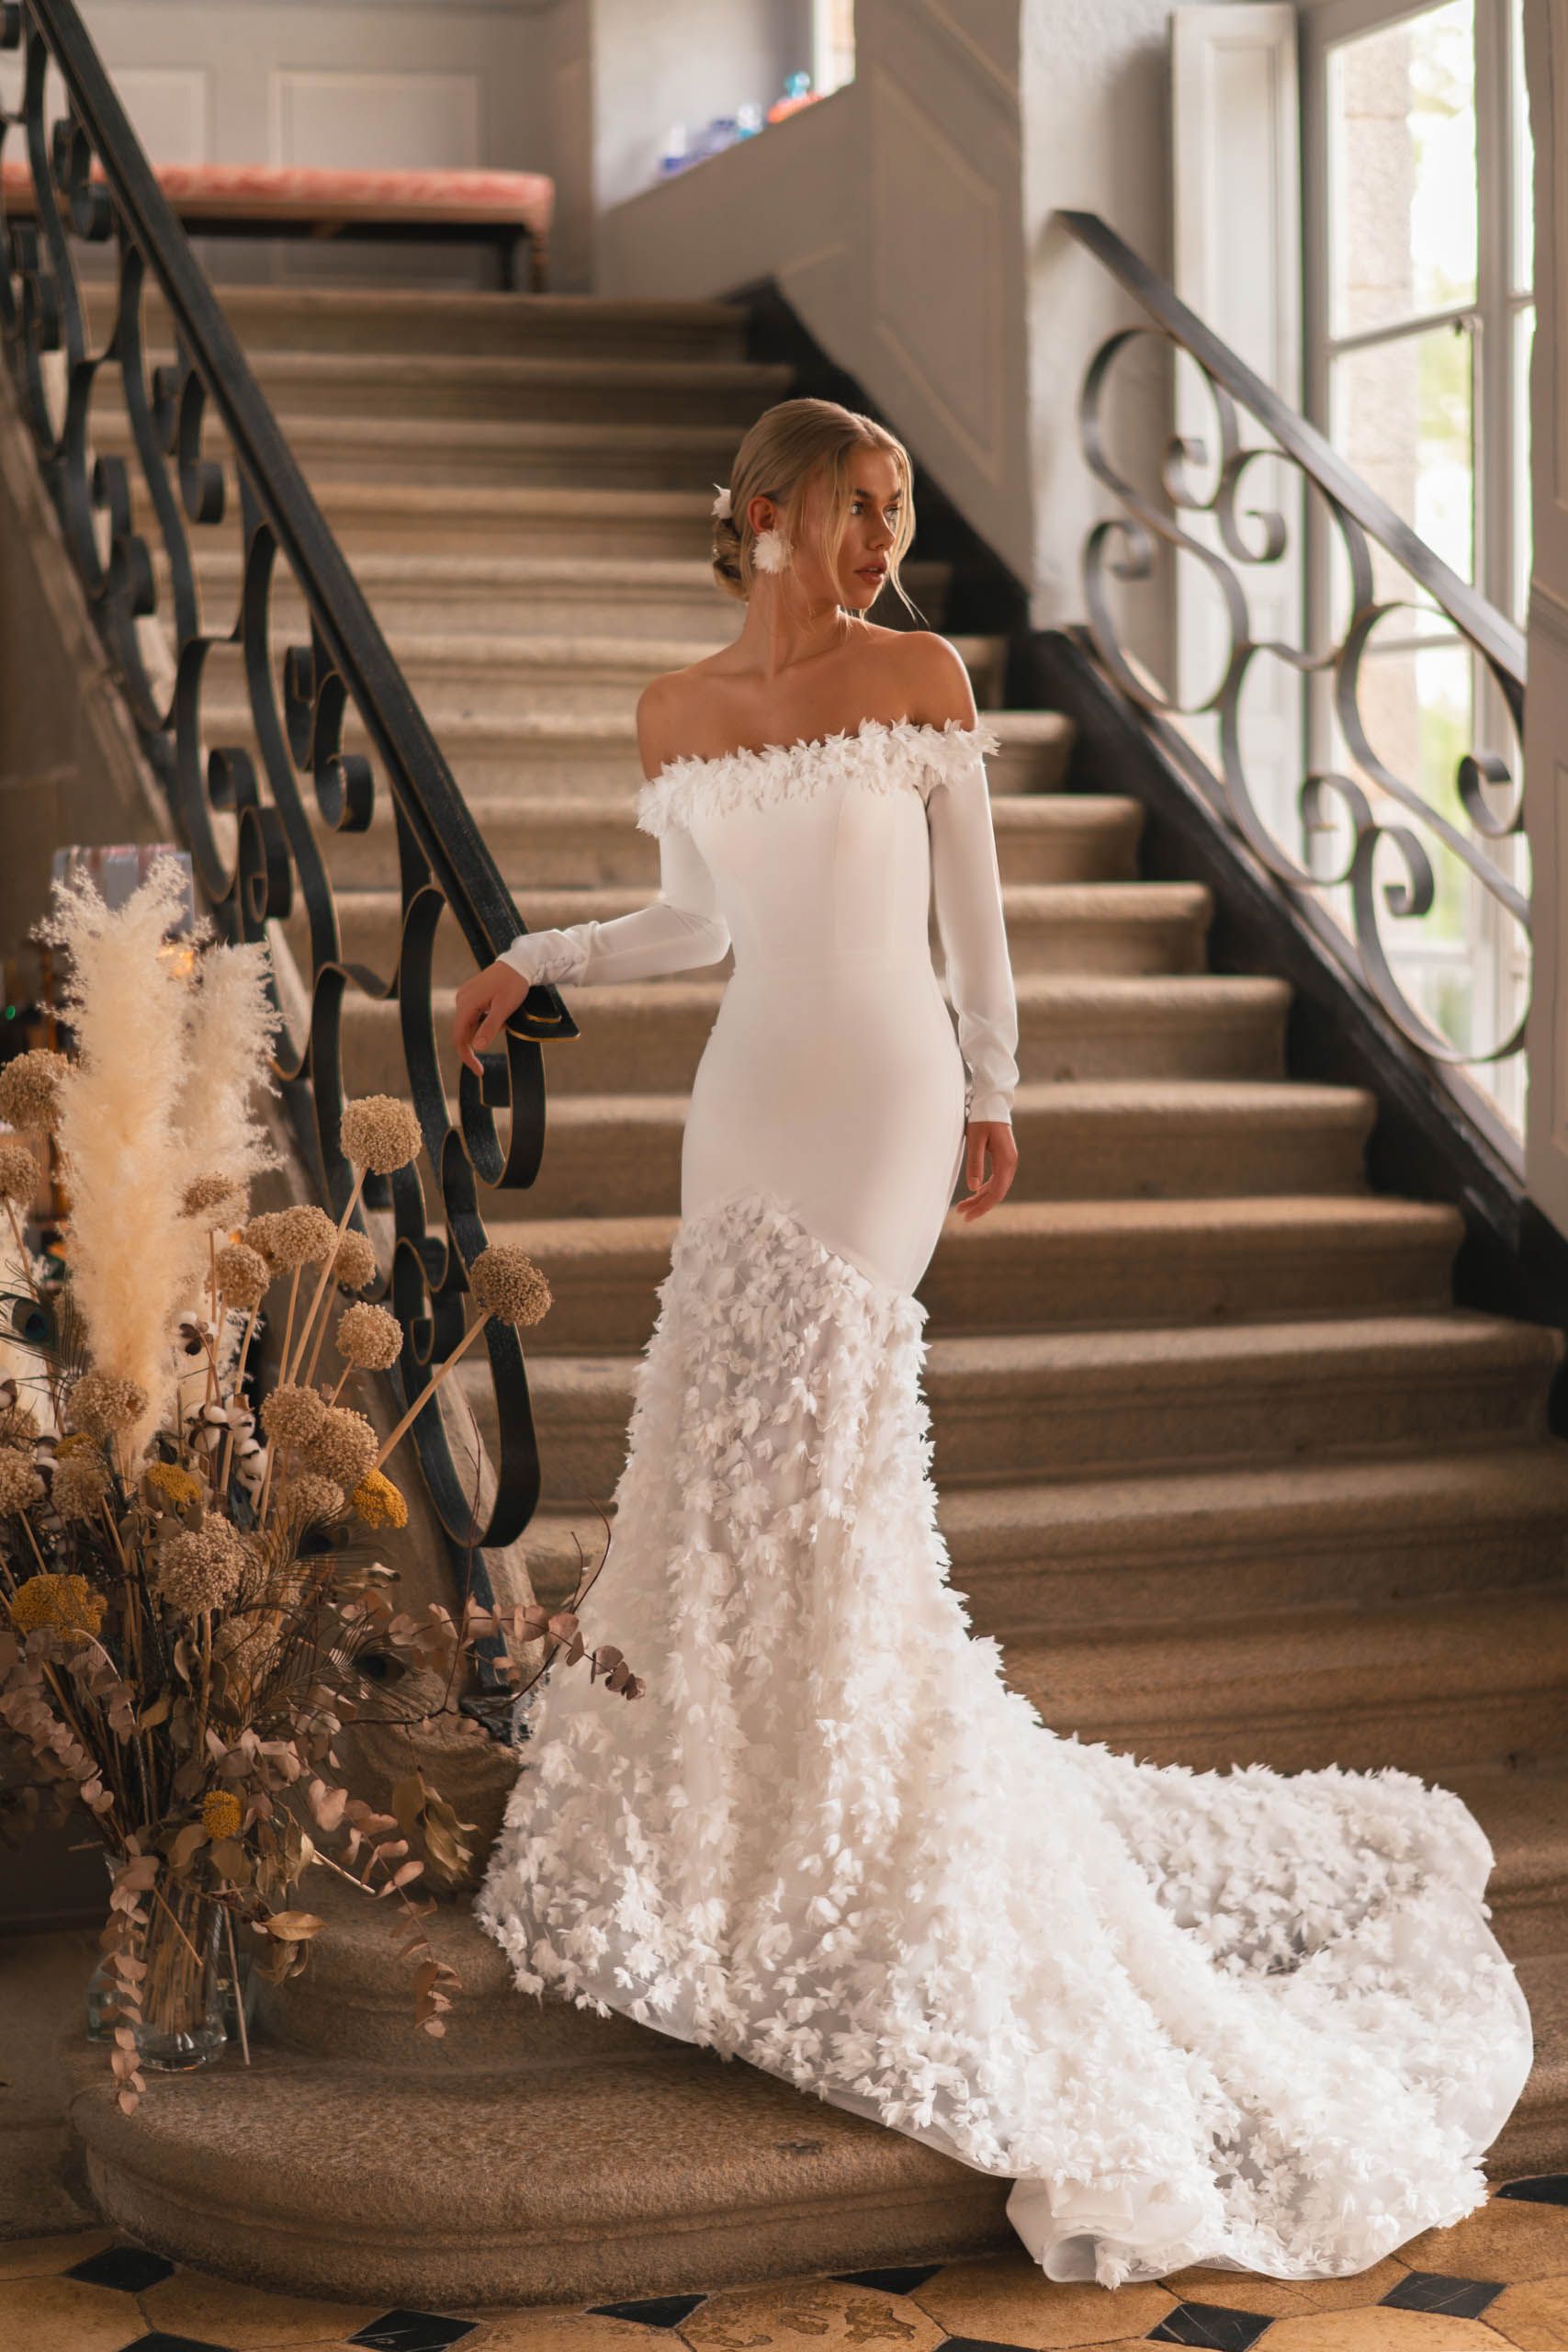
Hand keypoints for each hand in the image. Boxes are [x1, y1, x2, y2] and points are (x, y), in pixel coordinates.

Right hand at [453, 959, 529, 1078]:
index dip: (467, 1057)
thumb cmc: (513, 984)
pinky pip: (474, 1015)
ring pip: (470, 1024)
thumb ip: (489, 1028)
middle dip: (477, 1044)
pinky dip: (485, 1022)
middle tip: (486, 1062)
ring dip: (484, 1031)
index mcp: (467, 1004)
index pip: (459, 1038)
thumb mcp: (504, 1009)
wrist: (519, 963)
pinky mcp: (471, 994)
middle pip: (462, 1032)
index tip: (479, 1071)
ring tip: (506, 1020)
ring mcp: (465, 996)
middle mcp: (461, 1000)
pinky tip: (500, 1014)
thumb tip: (477, 1047)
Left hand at [953, 1119, 1016, 1221]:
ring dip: (981, 1198)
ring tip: (963, 1206)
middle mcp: (1010, 1163)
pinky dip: (985, 1188)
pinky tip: (974, 1193)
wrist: (992, 1102)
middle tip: (962, 1214)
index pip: (996, 1192)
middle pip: (997, 1193)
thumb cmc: (982, 1119)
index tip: (967, 1216)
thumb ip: (975, 1164)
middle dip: (980, 1205)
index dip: (982, 1206)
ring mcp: (1008, 1161)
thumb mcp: (975, 1141)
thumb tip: (972, 1188)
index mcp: (1006, 1160)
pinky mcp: (1003, 1158)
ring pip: (996, 1187)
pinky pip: (996, 1179)